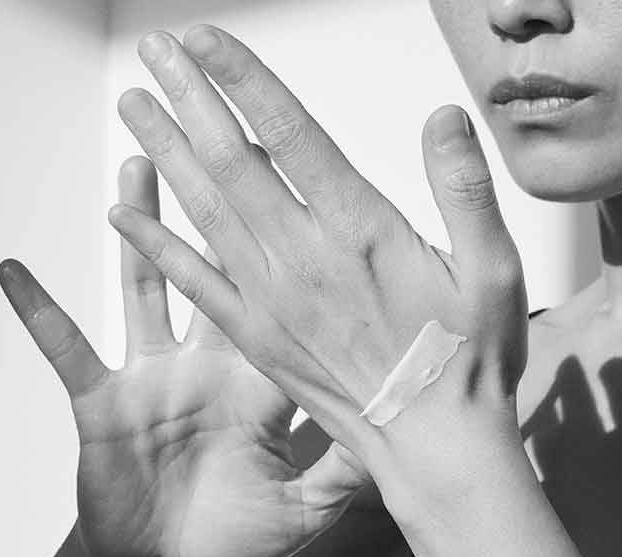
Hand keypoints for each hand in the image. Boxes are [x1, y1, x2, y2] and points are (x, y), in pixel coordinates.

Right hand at [0, 158, 370, 556]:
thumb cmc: (233, 540)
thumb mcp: (303, 510)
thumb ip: (346, 473)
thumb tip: (399, 436)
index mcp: (261, 383)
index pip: (284, 302)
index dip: (296, 249)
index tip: (311, 194)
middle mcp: (208, 366)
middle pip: (217, 271)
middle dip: (218, 210)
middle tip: (225, 140)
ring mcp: (153, 377)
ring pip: (147, 287)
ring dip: (141, 229)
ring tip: (137, 162)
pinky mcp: (103, 400)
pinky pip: (68, 349)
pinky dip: (41, 313)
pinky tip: (13, 270)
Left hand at [108, 25, 528, 483]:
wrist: (434, 450)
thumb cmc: (469, 364)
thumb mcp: (494, 271)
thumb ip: (465, 190)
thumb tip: (444, 116)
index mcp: (360, 233)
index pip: (288, 134)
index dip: (242, 78)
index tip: (204, 39)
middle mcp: (303, 262)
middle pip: (232, 163)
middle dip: (189, 99)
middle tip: (155, 50)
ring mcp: (274, 304)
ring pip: (206, 213)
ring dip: (165, 155)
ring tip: (133, 107)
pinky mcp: (259, 342)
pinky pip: (196, 285)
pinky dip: (158, 246)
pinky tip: (126, 217)